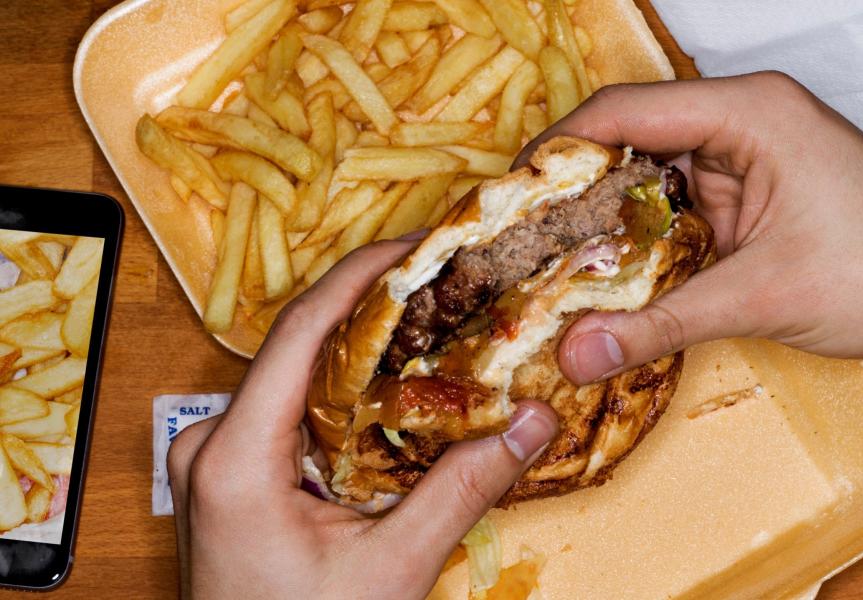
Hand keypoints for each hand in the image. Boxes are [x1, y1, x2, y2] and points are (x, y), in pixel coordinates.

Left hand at [166, 240, 557, 598]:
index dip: (359, 277)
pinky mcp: (231, 473)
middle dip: (371, 310)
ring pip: (296, 378)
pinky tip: (392, 389)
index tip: (413, 247)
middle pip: (298, 347)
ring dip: (360, 352)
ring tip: (427, 326)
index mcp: (233, 457)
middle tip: (439, 284)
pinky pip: (289, 410)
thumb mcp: (390, 569)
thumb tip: (530, 423)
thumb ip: (461, 490)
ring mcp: (216, 458)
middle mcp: (211, 443)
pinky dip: (343, 392)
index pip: (299, 333)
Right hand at [517, 71, 862, 381]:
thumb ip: (661, 322)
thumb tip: (577, 352)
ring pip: (648, 183)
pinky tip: (607, 282)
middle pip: (629, 143)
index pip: (625, 111)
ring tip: (547, 265)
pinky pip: (675, 215)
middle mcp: (740, 126)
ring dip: (604, 225)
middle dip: (572, 192)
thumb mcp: (763, 295)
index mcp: (747, 113)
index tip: (509, 196)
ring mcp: (745, 165)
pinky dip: (641, 246)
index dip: (558, 149)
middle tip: (518, 241)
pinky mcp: (749, 203)